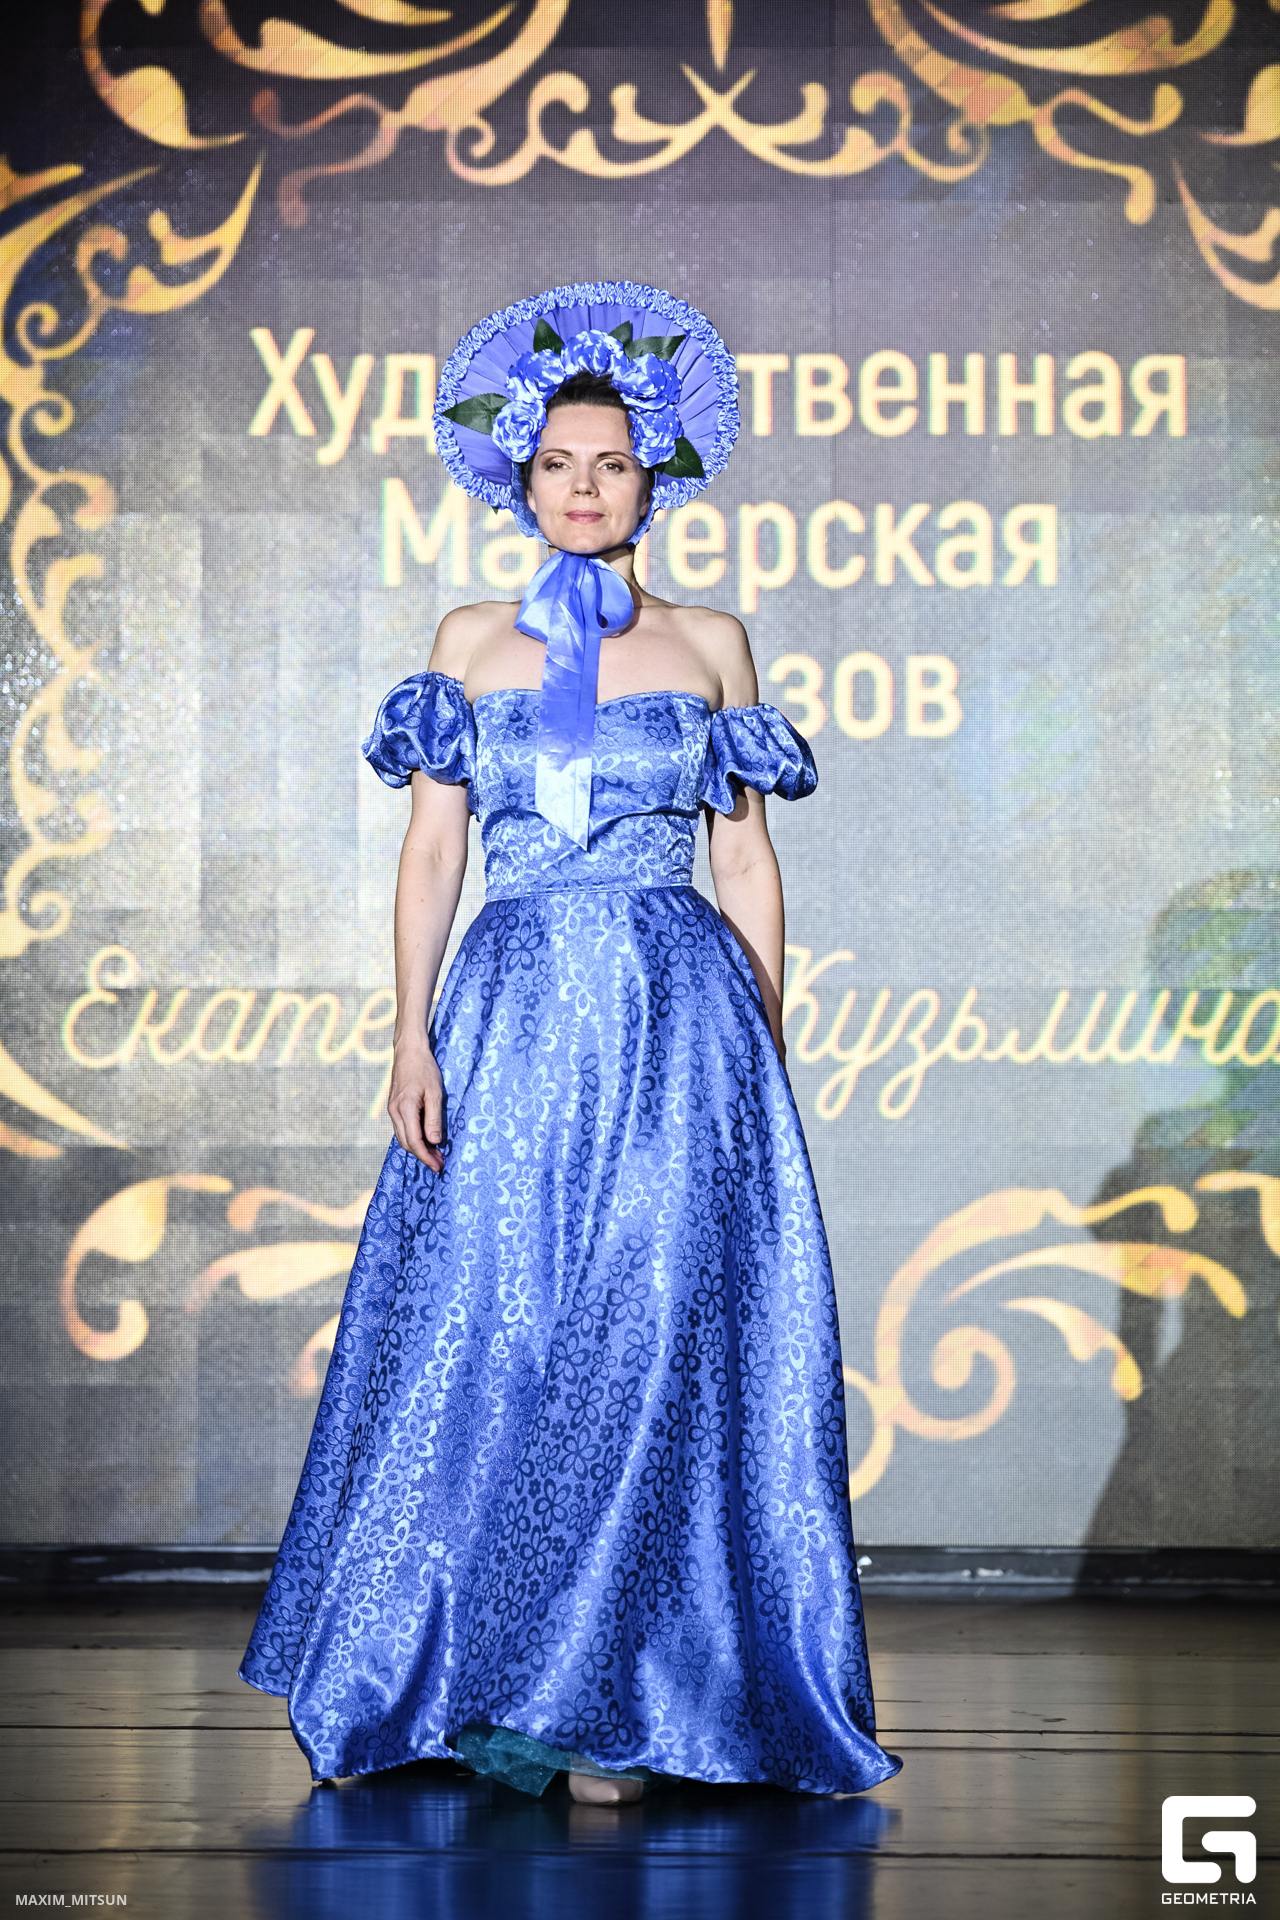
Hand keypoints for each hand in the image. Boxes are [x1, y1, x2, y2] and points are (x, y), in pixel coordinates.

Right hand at [388, 1042, 445, 1170]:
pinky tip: (425, 1138)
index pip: (415, 1141)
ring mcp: (392, 1110)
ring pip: (402, 1138)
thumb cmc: (424, 1069)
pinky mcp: (394, 1107)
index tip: (438, 1166)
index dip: (426, 1156)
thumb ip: (434, 1118)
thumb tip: (435, 1142)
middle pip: (406, 1143)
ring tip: (435, 1153)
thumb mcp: (435, 1093)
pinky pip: (401, 1129)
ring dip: (417, 1148)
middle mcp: (395, 1112)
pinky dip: (412, 1138)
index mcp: (405, 1109)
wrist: (408, 1051)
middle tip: (440, 1162)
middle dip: (423, 1156)